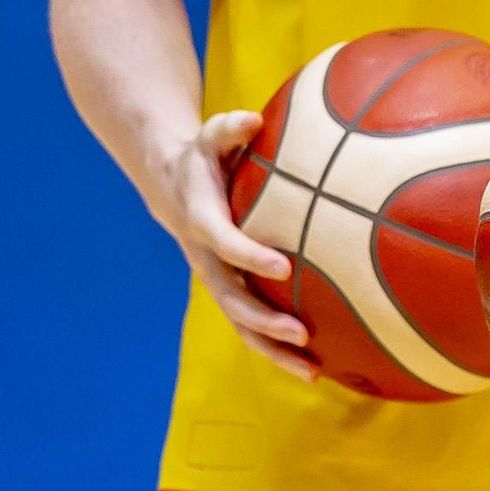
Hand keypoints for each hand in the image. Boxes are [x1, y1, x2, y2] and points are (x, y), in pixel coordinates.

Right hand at [152, 111, 313, 380]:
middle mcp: (208, 260)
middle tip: (303, 333)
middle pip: (233, 300)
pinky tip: (319, 365)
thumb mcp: (209, 135)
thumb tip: (253, 118)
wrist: (171, 185)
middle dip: (266, 321)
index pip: (225, 244)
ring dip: (275, 351)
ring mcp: (218, 281)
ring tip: (314, 372)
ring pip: (242, 325)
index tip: (284, 268)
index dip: (250, 257)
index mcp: (203, 223)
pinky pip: (252, 326)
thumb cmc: (202, 157)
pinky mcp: (231, 291)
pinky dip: (278, 348)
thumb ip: (229, 128)